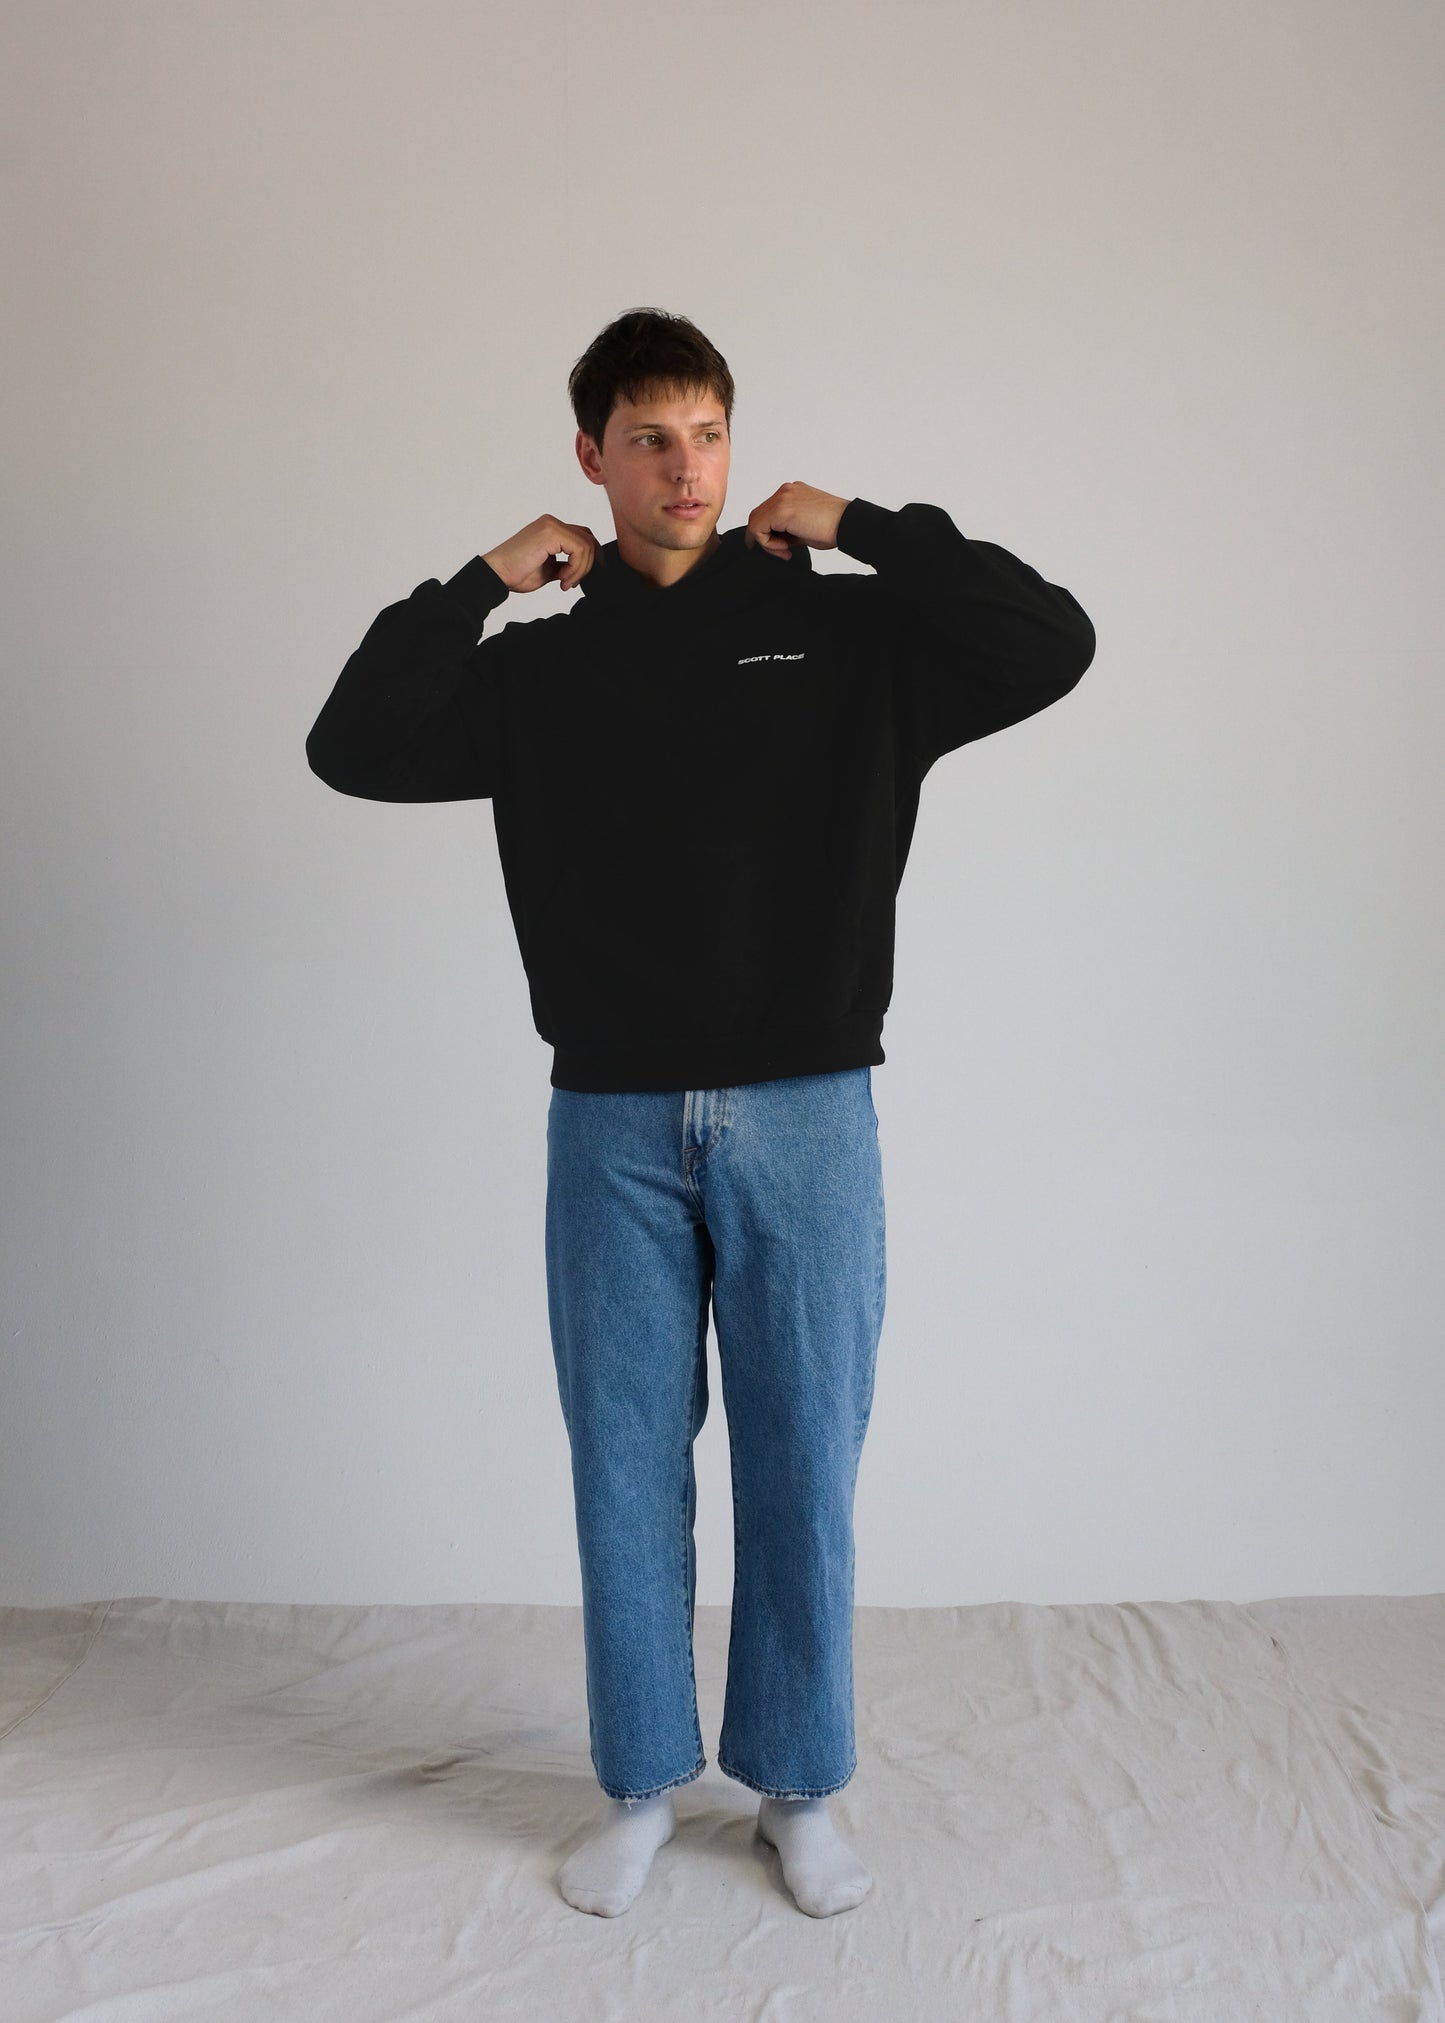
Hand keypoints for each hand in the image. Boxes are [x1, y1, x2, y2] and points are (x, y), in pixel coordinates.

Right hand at [482, 515, 599, 593]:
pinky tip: (562, 579)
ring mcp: (551, 525)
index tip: (577, 579)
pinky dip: (576, 568)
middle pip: (588, 538)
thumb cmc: (516, 573)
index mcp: (551, 528)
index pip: (582, 537)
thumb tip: (582, 570)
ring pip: (586, 544)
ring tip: (565, 583)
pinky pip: (579, 549)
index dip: (589, 559)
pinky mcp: (550, 533)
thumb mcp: (549, 570)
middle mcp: (552, 523)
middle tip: (573, 583)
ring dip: (580, 569)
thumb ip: (565, 565)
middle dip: (588, 564)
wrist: (497, 574)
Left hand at [743, 482, 850, 558]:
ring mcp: (782, 498)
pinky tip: (785, 548)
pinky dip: (768, 543)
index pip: (768, 512)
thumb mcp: (805, 528)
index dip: (770, 533)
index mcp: (793, 492)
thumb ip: (788, 530)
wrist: (847, 524)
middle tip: (783, 552)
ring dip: (767, 542)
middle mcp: (786, 491)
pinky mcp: (780, 509)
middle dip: (766, 538)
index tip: (785, 549)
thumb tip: (775, 541)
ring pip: (756, 522)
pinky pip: (758, 529)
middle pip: (759, 515)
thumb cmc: (834, 528)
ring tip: (785, 551)